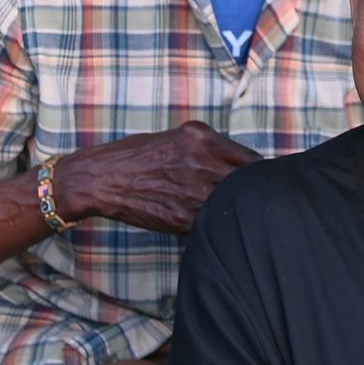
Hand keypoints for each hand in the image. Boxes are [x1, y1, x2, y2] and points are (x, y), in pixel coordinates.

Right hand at [57, 121, 259, 234]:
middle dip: (253, 194)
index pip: (251, 159)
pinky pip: (211, 224)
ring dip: (234, 212)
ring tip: (234, 217)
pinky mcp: (181, 217)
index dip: (260, 174)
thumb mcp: (176, 137)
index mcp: (201, 137)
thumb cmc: (137, 156)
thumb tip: (243, 164)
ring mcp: (192, 190)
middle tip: (253, 203)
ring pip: (232, 205)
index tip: (262, 183)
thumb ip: (210, 147)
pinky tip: (211, 227)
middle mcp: (201, 160)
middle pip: (248, 183)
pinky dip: (214, 226)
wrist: (101, 178)